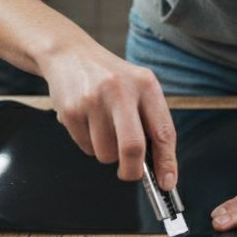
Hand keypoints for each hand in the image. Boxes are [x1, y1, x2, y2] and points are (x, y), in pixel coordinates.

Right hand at [39, 42, 176, 188]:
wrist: (69, 53)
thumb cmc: (110, 77)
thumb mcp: (137, 87)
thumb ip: (150, 120)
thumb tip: (159, 167)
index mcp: (145, 85)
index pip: (163, 131)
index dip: (167, 162)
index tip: (167, 182)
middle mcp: (120, 91)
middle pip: (132, 148)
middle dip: (132, 171)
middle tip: (130, 173)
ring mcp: (93, 101)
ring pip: (106, 154)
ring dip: (107, 153)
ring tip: (103, 128)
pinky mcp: (70, 111)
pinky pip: (86, 147)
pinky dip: (89, 144)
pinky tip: (88, 121)